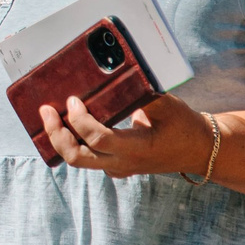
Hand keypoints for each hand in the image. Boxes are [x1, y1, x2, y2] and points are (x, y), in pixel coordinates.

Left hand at [41, 92, 211, 178]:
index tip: (73, 100)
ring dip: (61, 138)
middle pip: (77, 157)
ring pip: (79, 160)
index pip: (97, 139)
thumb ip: (143, 94)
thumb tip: (120, 76)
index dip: (80, 120)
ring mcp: (117, 168)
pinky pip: (87, 157)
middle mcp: (122, 163)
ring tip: (50, 115)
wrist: (198, 150)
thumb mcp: (168, 106)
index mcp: (136, 150)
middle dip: (56, 134)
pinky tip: (66, 124)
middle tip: (46, 111)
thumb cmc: (185, 126)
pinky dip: (72, 141)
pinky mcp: (116, 165)